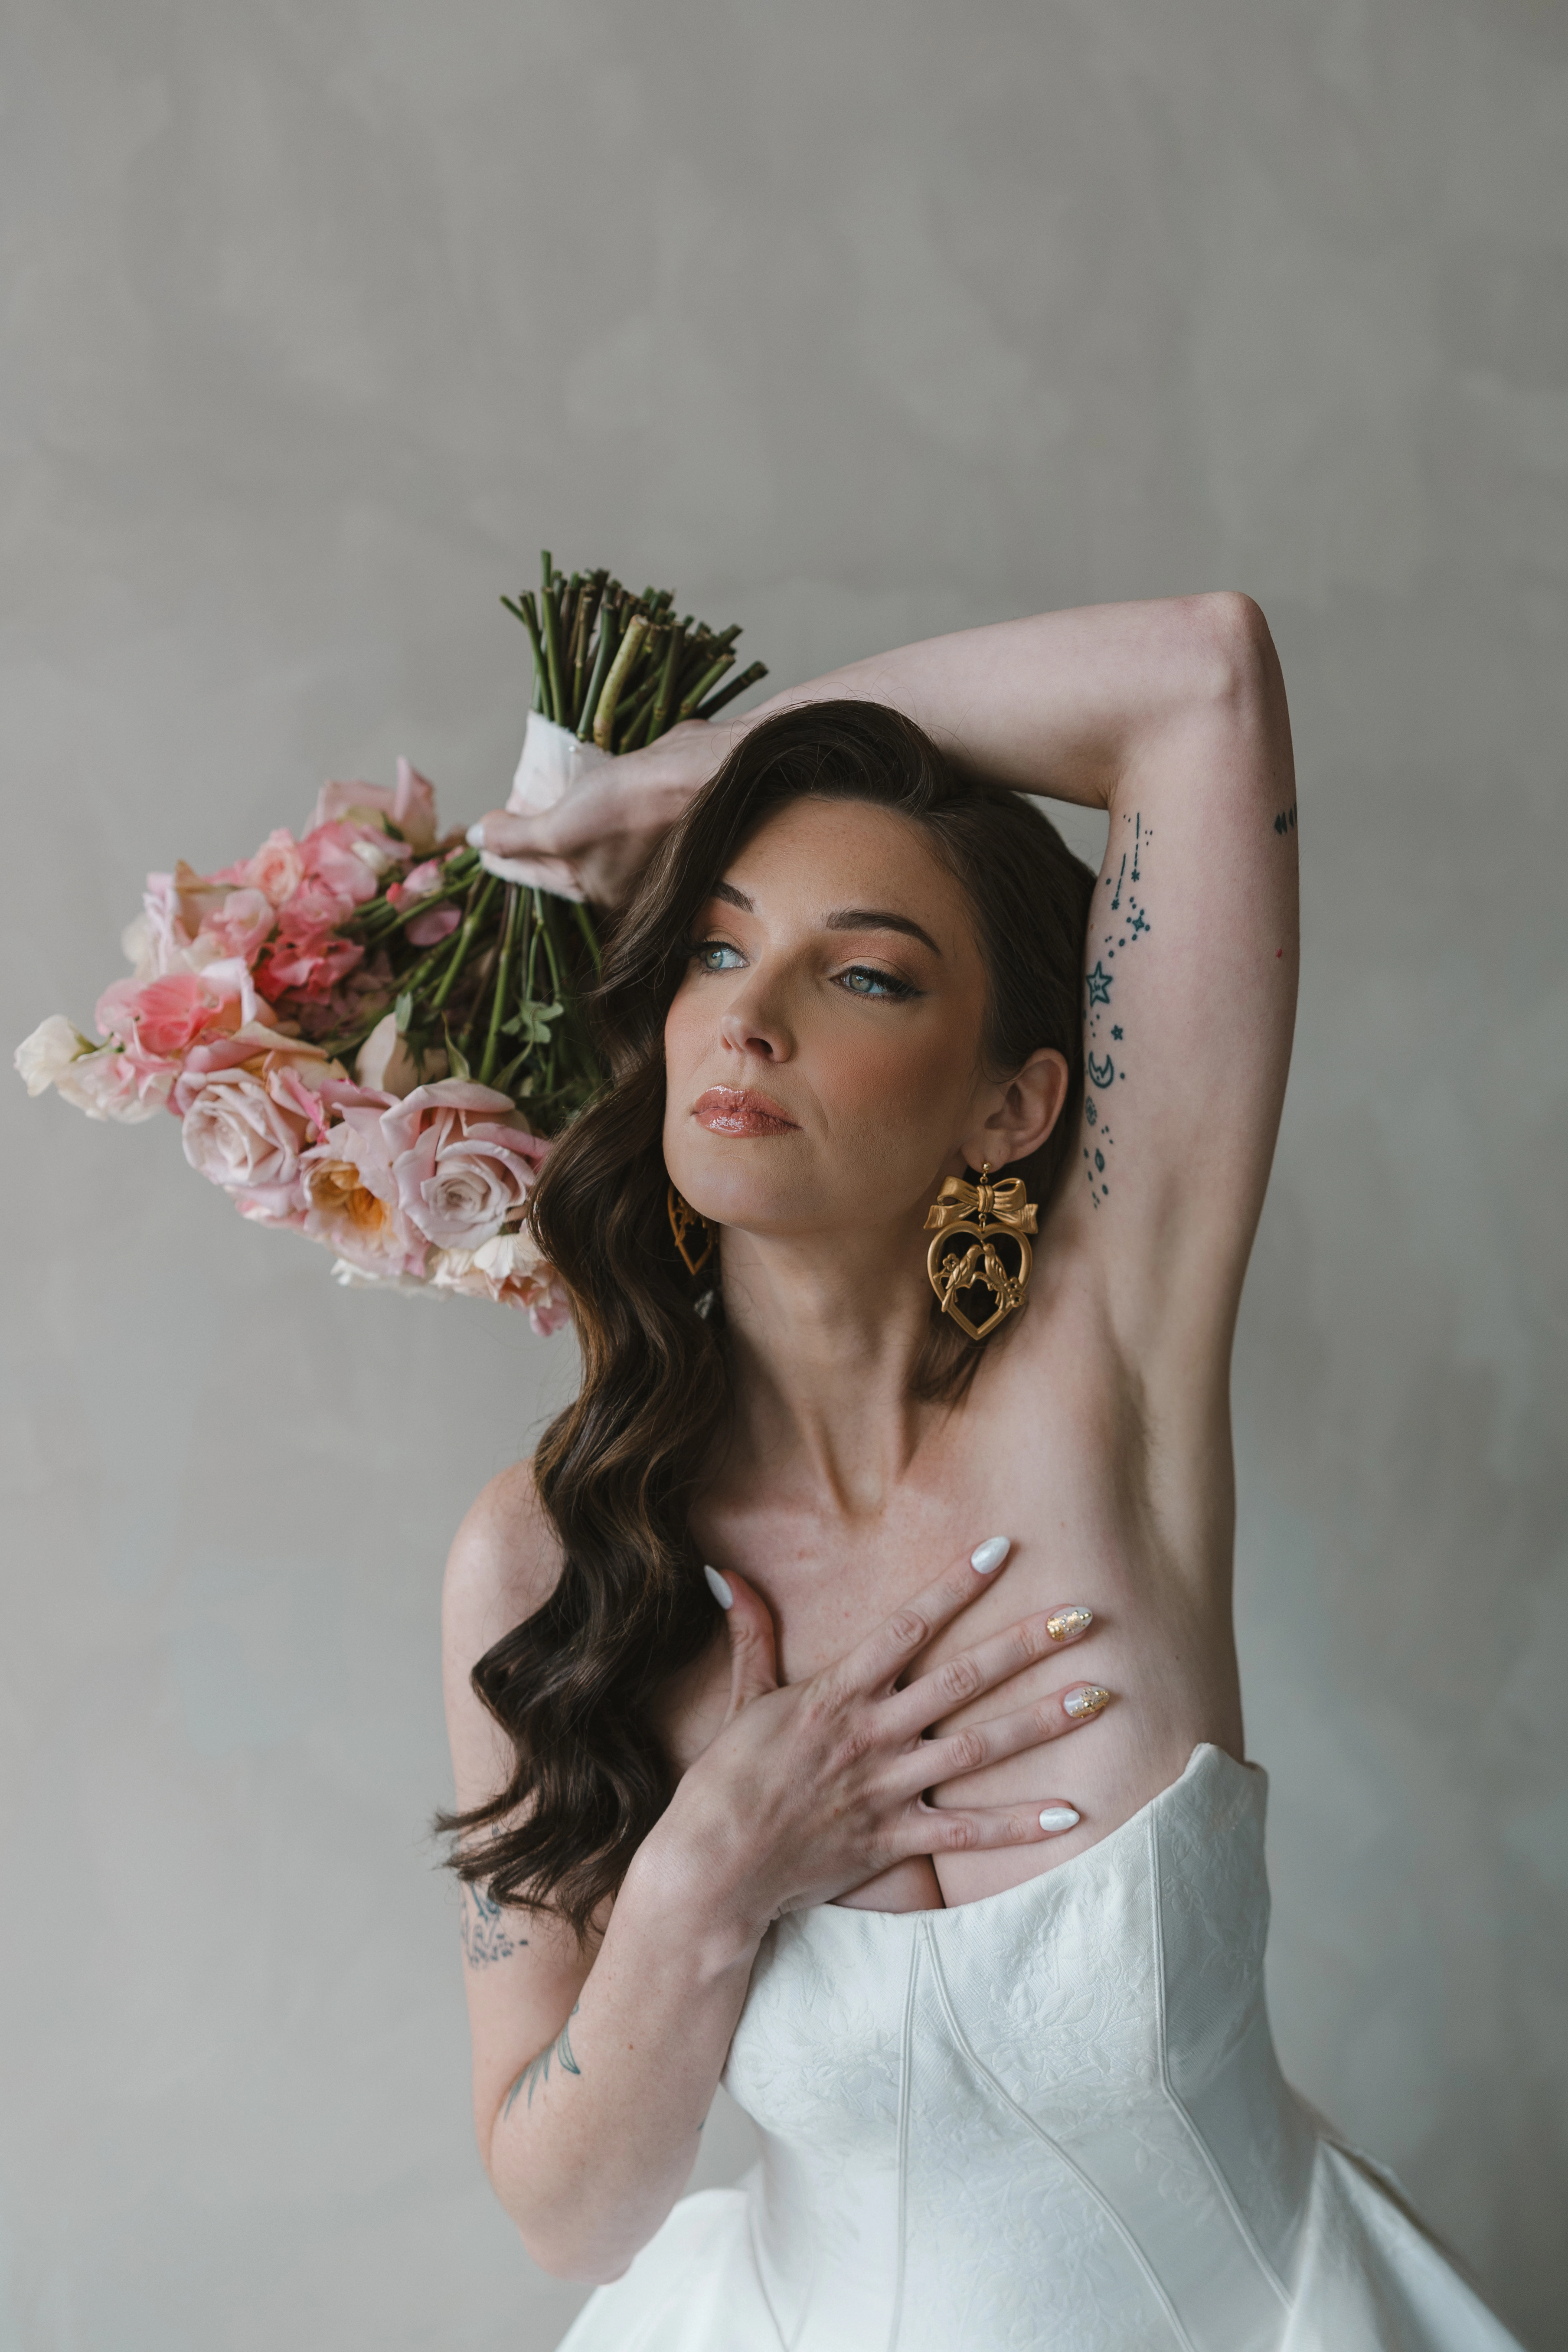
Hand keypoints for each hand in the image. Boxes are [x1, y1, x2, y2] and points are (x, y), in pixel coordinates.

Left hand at [467, 719, 741, 905]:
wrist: (701, 770)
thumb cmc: (631, 810)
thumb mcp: (560, 829)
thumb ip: (516, 839)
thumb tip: (475, 840)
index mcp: (602, 895)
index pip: (536, 877)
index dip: (503, 854)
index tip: (480, 836)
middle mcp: (622, 878)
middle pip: (560, 855)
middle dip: (530, 833)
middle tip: (502, 811)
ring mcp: (639, 844)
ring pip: (582, 829)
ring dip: (556, 809)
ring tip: (529, 788)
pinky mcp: (650, 810)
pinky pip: (605, 807)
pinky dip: (585, 792)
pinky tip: (571, 773)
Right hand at [651, 1542, 1107, 1936]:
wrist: (714, 1869)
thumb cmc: (726, 1782)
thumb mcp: (744, 1699)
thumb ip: (750, 1634)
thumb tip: (724, 1571)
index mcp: (837, 1693)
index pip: (908, 1625)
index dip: (955, 1585)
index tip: (1002, 1549)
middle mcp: (872, 1734)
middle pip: (962, 1680)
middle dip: (1027, 1644)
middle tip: (1085, 1615)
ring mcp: (888, 1789)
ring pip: (979, 1749)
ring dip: (1043, 1721)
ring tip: (1100, 1697)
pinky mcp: (894, 1842)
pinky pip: (969, 1835)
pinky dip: (1021, 1826)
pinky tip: (1073, 1813)